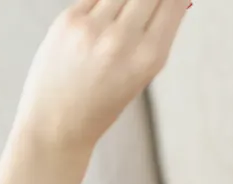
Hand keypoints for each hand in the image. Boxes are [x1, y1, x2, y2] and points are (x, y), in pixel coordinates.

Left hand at [11, 0, 191, 150]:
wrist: (58, 122)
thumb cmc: (105, 100)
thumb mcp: (142, 74)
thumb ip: (155, 35)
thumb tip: (170, 0)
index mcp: (150, 57)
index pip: (173, 3)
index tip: (174, 1)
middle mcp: (123, 39)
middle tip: (149, 7)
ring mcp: (93, 28)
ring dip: (128, 1)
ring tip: (123, 19)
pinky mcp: (68, 21)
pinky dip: (104, 3)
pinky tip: (101, 21)